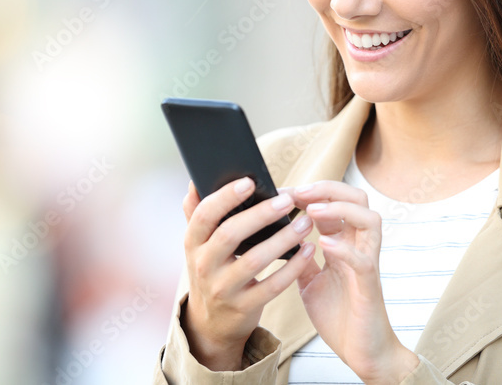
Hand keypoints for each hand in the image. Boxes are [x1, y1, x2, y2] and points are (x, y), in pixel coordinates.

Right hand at [180, 178, 315, 370]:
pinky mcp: (243, 307)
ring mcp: (222, 288)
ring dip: (283, 239)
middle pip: (230, 235)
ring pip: (254, 260)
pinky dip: (292, 267)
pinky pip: (272, 286)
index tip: (250, 181)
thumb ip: (197, 212)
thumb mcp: (198, 244)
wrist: (211, 323)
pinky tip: (308, 250)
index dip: (225, 197)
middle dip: (260, 215)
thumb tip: (196, 178)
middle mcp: (203, 265)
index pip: (204, 215)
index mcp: (193, 243)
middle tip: (287, 200)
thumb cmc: (212, 269)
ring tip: (305, 222)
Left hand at [293, 180, 419, 383]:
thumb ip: (300, 258)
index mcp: (345, 243)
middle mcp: (359, 247)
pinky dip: (344, 248)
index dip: (312, 191)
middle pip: (358, 198)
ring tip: (312, 211)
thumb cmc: (338, 314)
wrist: (360, 351)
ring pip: (369, 220)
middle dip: (328, 189)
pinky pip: (363, 260)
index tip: (284, 191)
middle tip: (299, 193)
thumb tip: (278, 237)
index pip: (336, 202)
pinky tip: (323, 244)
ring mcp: (367, 264)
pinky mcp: (369, 286)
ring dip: (340, 210)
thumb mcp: (310, 281)